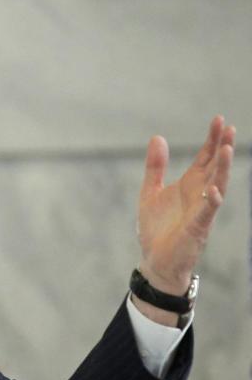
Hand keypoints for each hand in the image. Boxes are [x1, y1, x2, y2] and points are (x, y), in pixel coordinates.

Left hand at [136, 116, 234, 300]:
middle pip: (215, 167)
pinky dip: (212, 200)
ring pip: (218, 186)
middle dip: (222, 147)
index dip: (211, 139)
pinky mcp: (197, 228)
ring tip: (226, 149)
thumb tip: (157, 137)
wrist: (155, 260)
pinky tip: (214, 188)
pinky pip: (207, 212)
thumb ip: (155, 166)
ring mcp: (201, 211)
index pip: (205, 157)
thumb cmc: (156, 228)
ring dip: (222, 169)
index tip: (219, 119)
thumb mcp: (150, 191)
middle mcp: (200, 195)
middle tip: (229, 127)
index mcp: (189, 185)